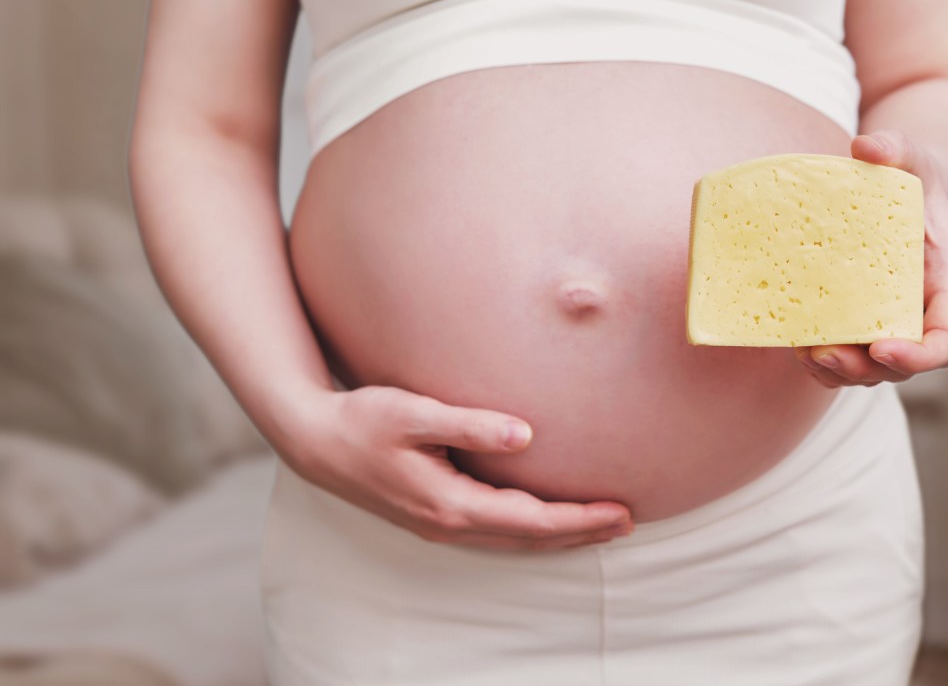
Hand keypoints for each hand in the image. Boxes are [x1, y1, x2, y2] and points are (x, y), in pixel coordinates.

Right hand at [277, 384, 633, 550]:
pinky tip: (544, 518)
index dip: (579, 518)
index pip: (531, 520)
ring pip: (513, 539)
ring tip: (599, 525)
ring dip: (559, 535)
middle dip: (580, 532)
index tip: (620, 511)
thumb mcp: (413, 414)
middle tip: (627, 522)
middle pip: (530, 538)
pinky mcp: (436, 514)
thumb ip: (470, 425)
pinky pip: (496, 531)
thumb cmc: (362, 421)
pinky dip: (530, 530)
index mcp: (451, 503)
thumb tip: (526, 434)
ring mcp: (441, 524)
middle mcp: (450, 523)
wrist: (315, 442)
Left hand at [794, 130, 947, 386]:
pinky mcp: (862, 317)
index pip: (946, 339)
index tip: (883, 349)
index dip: (919, 356)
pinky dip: (822, 360)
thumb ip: (896, 148)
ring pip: (871, 368)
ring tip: (806, 354)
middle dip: (864, 369)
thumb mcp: (912, 155)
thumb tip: (865, 146)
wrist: (908, 184)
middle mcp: (922, 310)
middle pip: (903, 364)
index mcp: (946, 282)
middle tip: (824, 353)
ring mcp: (891, 318)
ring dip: (838, 371)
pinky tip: (795, 344)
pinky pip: (847, 353)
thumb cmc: (915, 173)